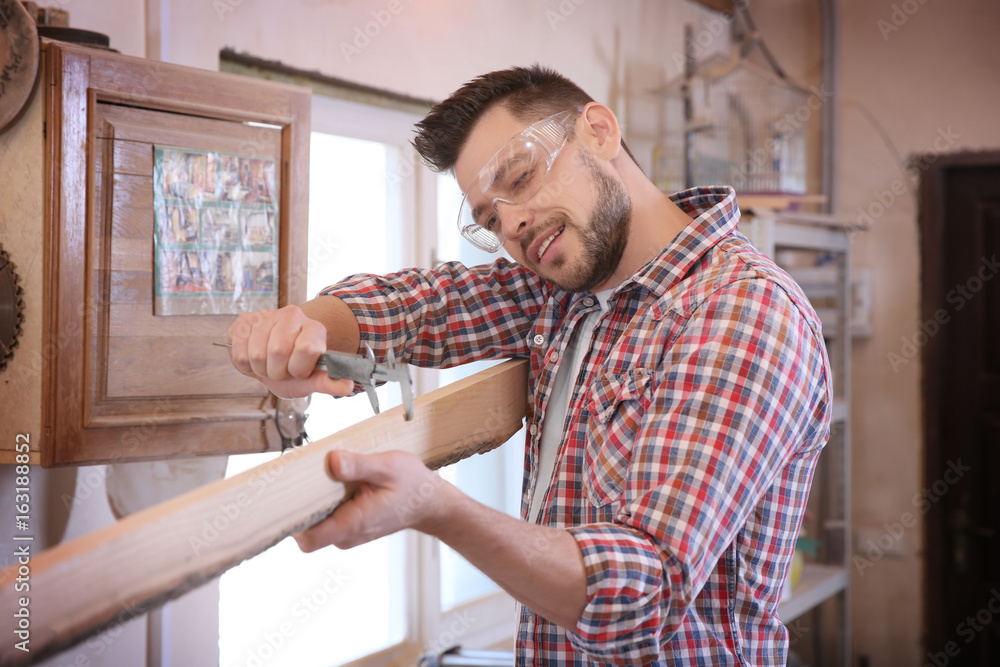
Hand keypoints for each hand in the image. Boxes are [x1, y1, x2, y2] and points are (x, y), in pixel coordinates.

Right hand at [226, 305, 354, 398]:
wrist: (271, 359)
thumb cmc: (293, 369)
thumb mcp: (311, 379)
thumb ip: (327, 383)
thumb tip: (347, 386)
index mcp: (314, 328)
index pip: (306, 348)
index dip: (299, 368)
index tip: (299, 371)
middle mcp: (292, 316)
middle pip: (278, 351)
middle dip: (277, 371)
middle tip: (281, 370)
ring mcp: (267, 316)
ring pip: (257, 353)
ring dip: (261, 369)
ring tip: (268, 365)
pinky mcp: (244, 321)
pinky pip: (239, 351)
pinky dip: (245, 364)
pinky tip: (253, 358)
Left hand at [293, 450, 454, 551]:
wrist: (430, 503)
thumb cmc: (412, 485)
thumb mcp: (389, 467)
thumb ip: (359, 465)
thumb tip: (332, 461)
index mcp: (355, 522)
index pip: (309, 539)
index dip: (291, 523)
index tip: (284, 499)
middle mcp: (348, 534)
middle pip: (306, 530)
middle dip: (300, 505)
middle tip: (304, 476)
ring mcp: (348, 533)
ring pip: (315, 524)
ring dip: (314, 502)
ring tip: (326, 477)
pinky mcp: (349, 527)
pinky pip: (326, 519)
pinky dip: (325, 503)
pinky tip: (336, 484)